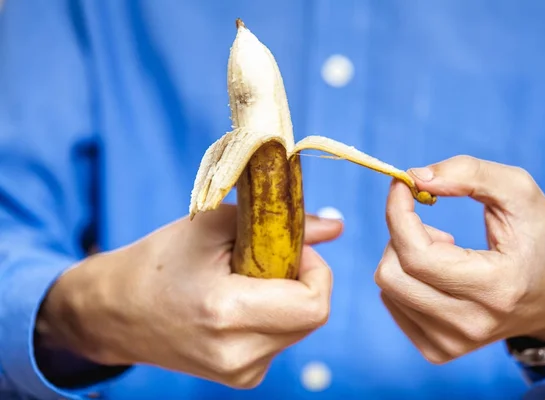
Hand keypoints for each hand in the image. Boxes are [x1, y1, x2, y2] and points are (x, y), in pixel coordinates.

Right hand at [36, 204, 342, 387]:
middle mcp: (237, 355)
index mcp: (227, 314)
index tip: (291, 249)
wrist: (116, 312)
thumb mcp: (213, 227)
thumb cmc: (158, 262)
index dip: (316, 270)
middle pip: (311, 316)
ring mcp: (240, 373)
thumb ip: (281, 225)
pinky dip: (274, 314)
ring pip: (300, 328)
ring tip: (245, 280)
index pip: (314, 305)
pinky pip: (281, 340)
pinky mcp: (241, 378)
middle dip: (302, 280)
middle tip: (267, 258)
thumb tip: (336, 226)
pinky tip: (239, 302)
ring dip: (288, 297)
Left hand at [375, 155, 544, 363]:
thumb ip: (469, 173)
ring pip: (388, 288)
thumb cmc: (538, 238)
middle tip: (432, 226)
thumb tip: (416, 178)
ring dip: (402, 256)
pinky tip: (436, 274)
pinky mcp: (438, 349)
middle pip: (392, 274)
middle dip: (401, 234)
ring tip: (442, 250)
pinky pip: (392, 303)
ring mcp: (452, 342)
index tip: (402, 186)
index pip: (417, 254)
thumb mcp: (519, 192)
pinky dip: (404, 278)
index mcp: (495, 287)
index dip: (398, 213)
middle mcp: (471, 323)